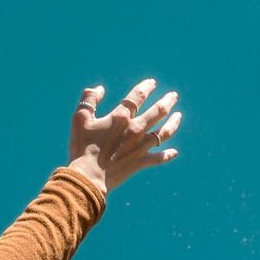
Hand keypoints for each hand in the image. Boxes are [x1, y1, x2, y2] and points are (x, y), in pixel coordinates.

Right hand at [68, 78, 180, 193]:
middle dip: (167, 101)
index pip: (138, 96)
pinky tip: (175, 152)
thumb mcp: (80, 119)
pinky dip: (167, 155)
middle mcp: (135, 129)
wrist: (89, 176)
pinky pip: (159, 158)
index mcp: (121, 117)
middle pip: (158, 111)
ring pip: (164, 132)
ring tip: (179, 116)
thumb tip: (98, 88)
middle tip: (174, 96)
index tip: (152, 83)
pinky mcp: (141, 162)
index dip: (146, 87)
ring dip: (173, 123)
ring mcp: (140, 147)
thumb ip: (89, 100)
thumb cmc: (82, 147)